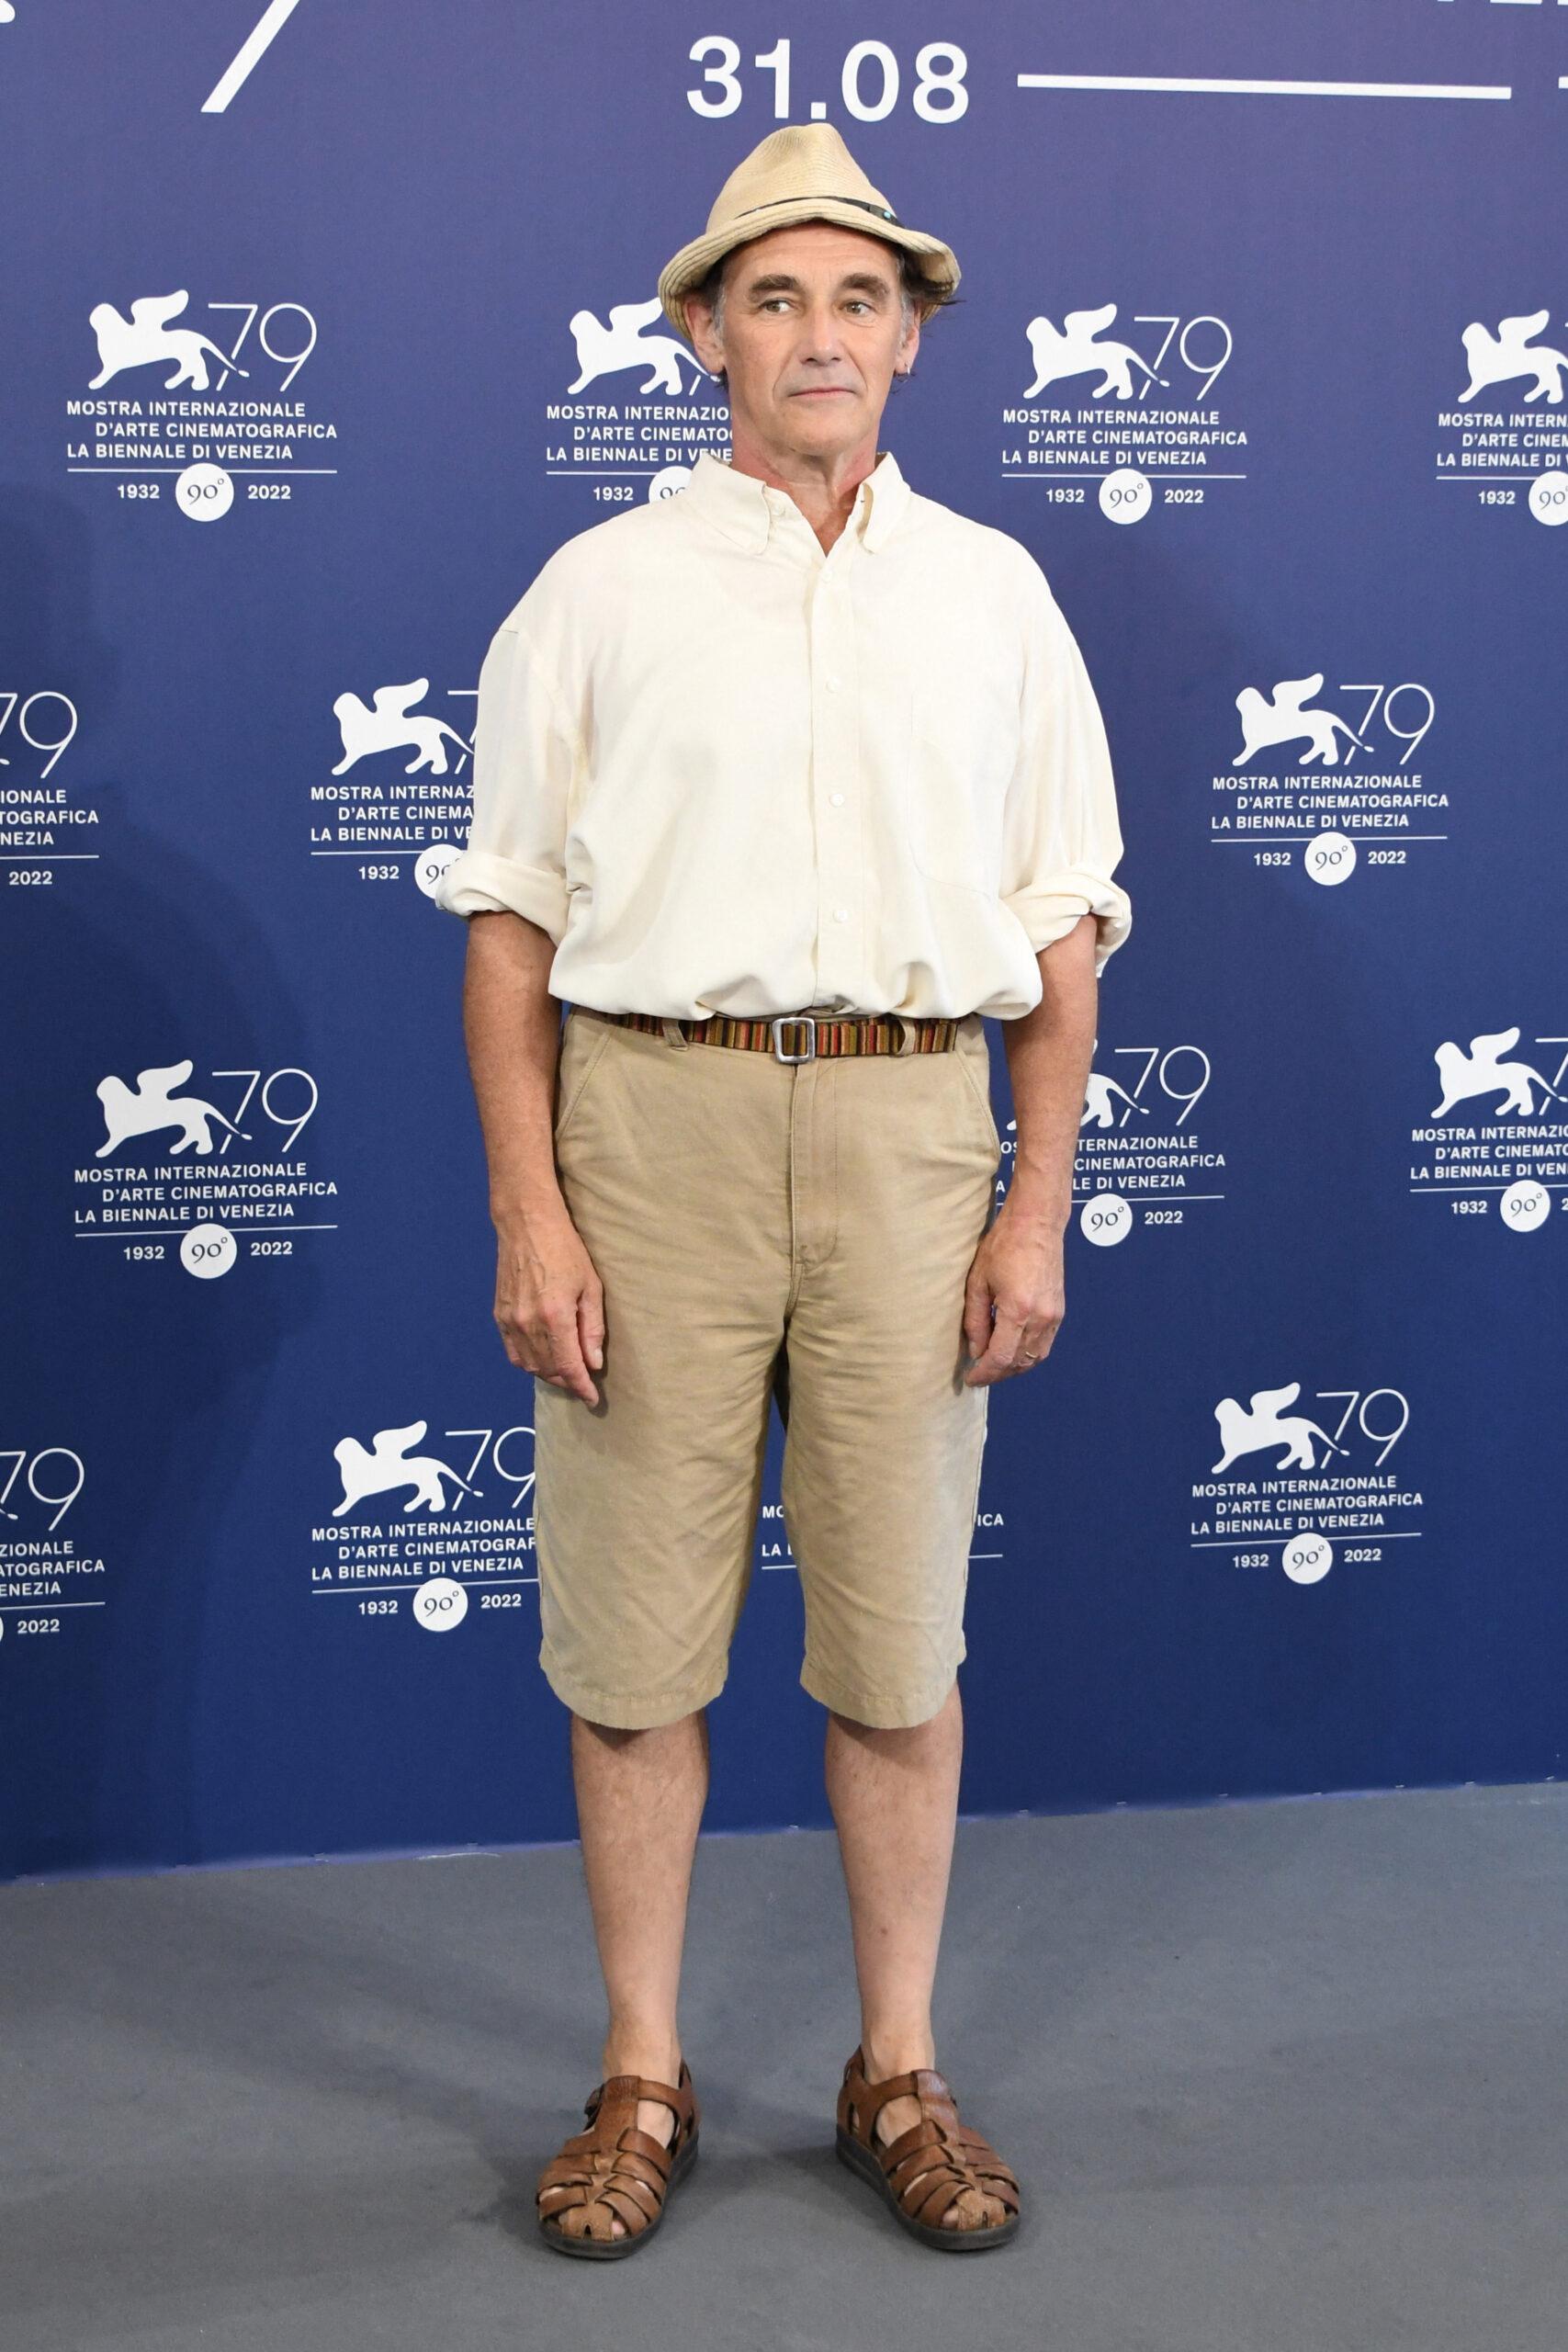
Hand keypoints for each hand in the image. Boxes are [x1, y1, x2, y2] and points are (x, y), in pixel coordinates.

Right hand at [492, 1202, 605, 1404]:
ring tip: (566, 1370)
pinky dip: (529, 1362)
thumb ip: (592, 1329)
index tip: (593, 1399)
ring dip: (549, 1374)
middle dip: (568, 1382)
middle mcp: (529, 1324)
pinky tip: (543, 1358)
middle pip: (549, 1370)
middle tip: (584, 1381)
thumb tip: (593, 1363)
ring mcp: (510, 1322)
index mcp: (555, 1317)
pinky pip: (513, 1353)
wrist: (526, 1225)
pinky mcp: (499, 1316)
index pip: (569, 1367)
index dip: (582, 1388)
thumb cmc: (564, 1250)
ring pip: (529, 1366)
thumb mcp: (590, 1287)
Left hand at [960, 1202, 1063, 1385]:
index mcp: (1018, 1310)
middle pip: (1018, 1363)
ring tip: (993, 1364)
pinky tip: (1011, 1350)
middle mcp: (1041, 1317)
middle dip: (997, 1373)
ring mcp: (1054, 1316)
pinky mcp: (1060, 1311)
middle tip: (978, 1374)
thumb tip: (976, 1350)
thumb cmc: (1004, 1245)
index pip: (1001, 1358)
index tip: (971, 1378)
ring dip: (1013, 1367)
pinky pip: (1044, 1345)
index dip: (984, 1373)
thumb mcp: (978, 1282)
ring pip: (1034, 1358)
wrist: (1037, 1223)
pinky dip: (1027, 1355)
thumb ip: (976, 1320)